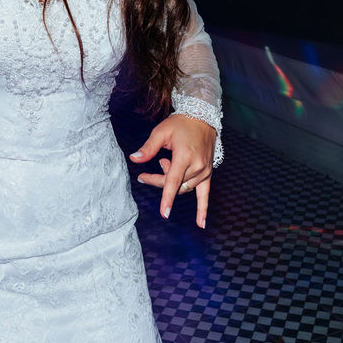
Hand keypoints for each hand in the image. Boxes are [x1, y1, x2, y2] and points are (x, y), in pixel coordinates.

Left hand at [130, 113, 215, 227]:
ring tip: (165, 163)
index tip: (164, 212)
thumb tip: (134, 159)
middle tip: (145, 174)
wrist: (203, 118)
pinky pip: (205, 194)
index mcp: (185, 156)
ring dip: (171, 182)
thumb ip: (148, 148)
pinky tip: (200, 224)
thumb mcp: (161, 132)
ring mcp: (204, 171)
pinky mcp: (208, 173)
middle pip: (174, 185)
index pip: (173, 181)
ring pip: (183, 188)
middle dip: (157, 181)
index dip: (167, 197)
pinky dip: (203, 209)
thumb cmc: (181, 124)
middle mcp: (197, 166)